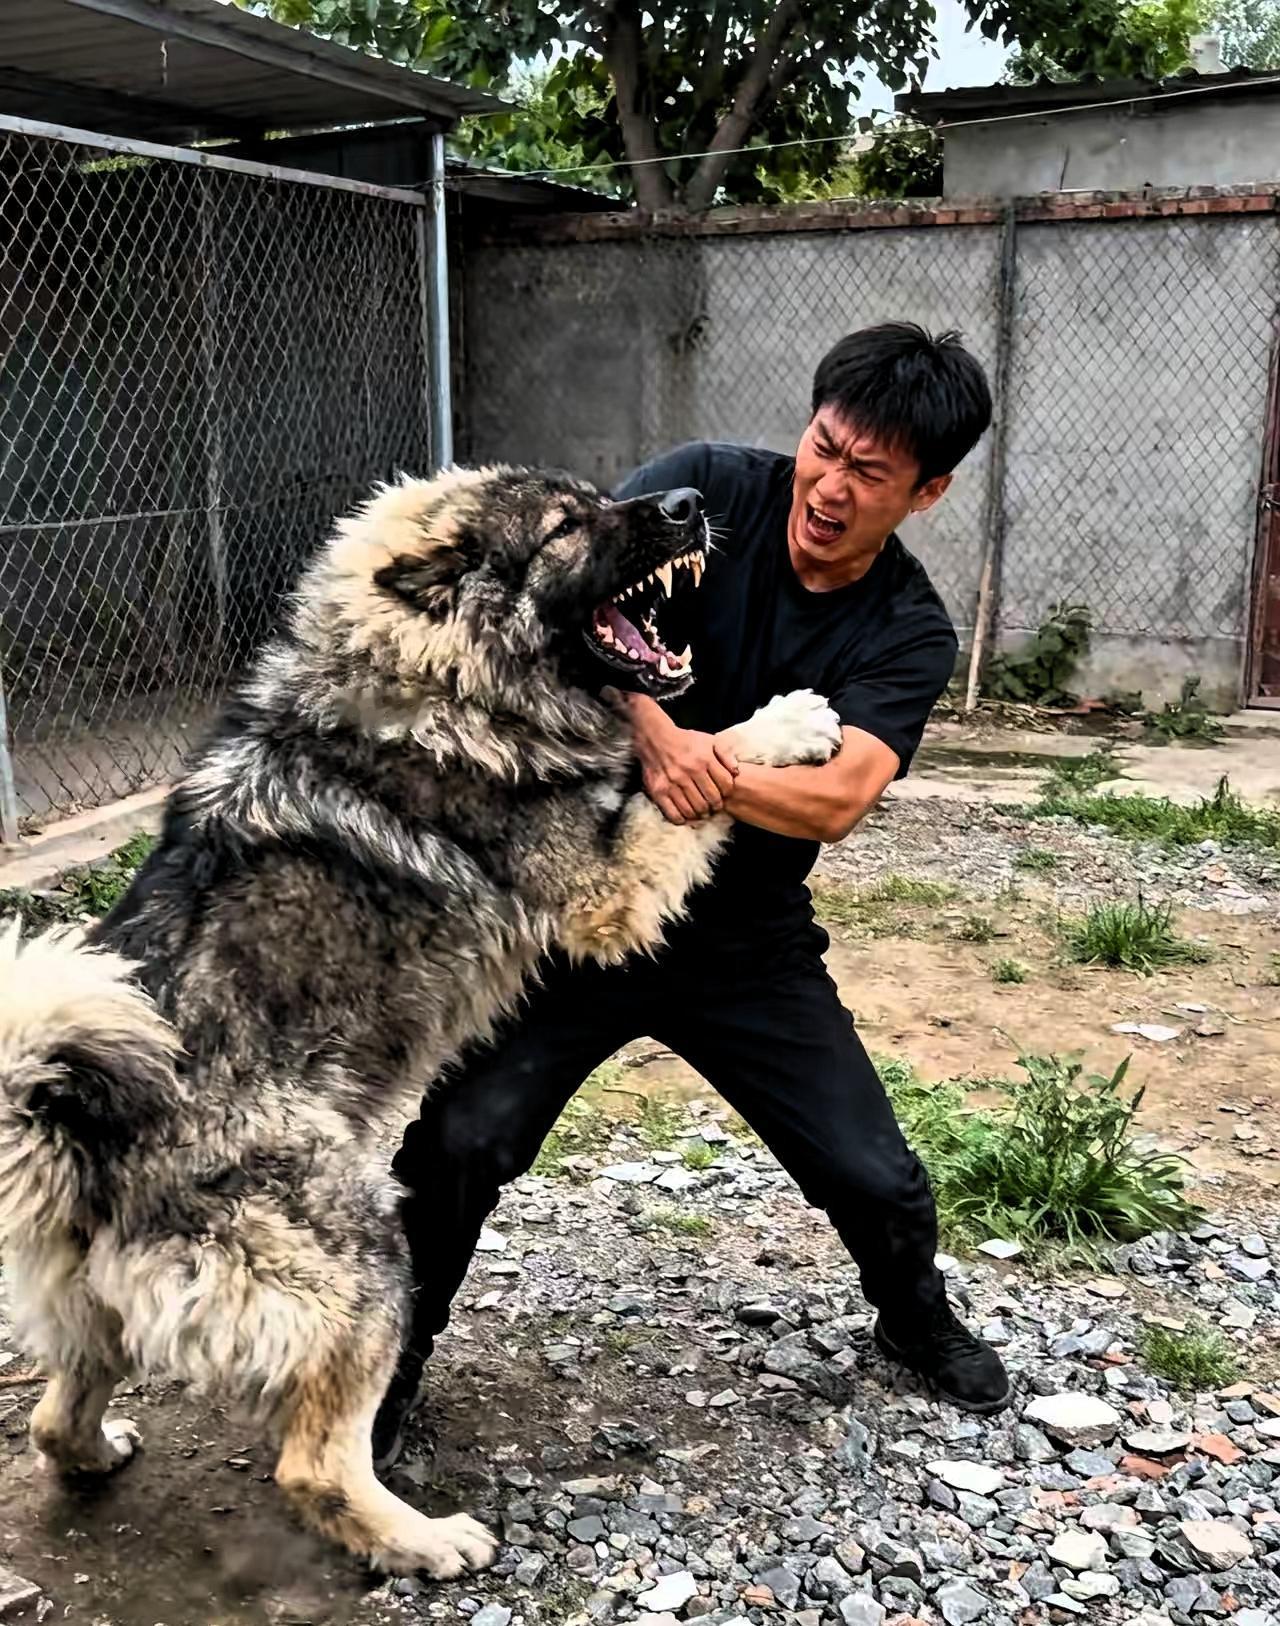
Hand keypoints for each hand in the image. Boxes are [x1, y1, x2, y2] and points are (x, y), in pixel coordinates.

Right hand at [632, 705, 737, 823]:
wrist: (654, 739)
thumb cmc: (684, 741)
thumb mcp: (709, 740)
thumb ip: (726, 753)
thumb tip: (736, 771)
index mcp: (704, 759)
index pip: (725, 785)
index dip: (727, 793)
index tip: (724, 794)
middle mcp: (689, 772)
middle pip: (710, 800)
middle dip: (715, 806)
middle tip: (713, 807)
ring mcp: (673, 783)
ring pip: (694, 809)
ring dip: (700, 814)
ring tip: (701, 812)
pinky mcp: (658, 791)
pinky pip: (673, 814)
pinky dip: (682, 819)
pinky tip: (685, 816)